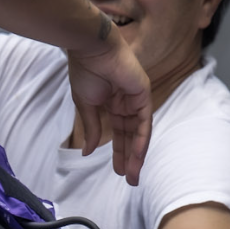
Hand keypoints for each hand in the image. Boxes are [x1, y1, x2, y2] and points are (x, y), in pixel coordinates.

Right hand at [66, 34, 151, 184]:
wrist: (91, 48)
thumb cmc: (85, 71)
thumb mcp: (86, 106)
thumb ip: (92, 129)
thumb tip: (88, 152)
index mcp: (113, 104)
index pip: (119, 133)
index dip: (118, 152)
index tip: (117, 171)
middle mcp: (127, 103)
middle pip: (131, 136)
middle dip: (129, 158)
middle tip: (130, 180)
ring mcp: (137, 99)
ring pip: (139, 132)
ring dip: (136, 154)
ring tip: (133, 174)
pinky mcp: (143, 94)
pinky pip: (144, 122)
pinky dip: (141, 139)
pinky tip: (137, 155)